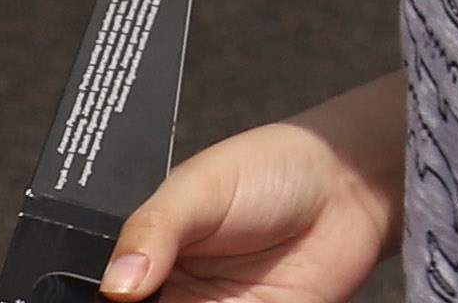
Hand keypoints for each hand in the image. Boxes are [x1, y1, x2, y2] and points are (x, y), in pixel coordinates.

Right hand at [101, 93, 400, 302]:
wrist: (353, 183)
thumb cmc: (274, 168)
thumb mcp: (201, 185)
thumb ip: (153, 228)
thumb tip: (116, 286)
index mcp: (143, 260)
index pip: (104, 296)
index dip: (105, 301)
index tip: (115, 301)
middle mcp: (171, 297)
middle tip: (168, 298)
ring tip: (210, 302)